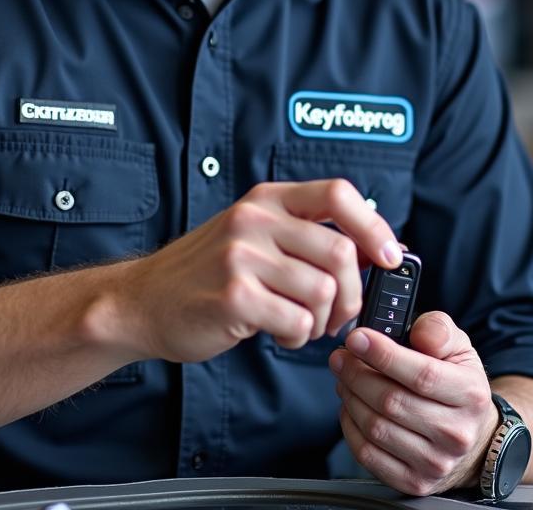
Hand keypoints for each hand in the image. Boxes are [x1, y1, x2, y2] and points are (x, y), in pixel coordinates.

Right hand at [118, 180, 401, 363]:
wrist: (143, 301)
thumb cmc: (207, 273)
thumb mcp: (253, 234)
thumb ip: (305, 234)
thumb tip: (380, 248)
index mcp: (266, 199)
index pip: (338, 194)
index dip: (374, 226)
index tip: (389, 257)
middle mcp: (255, 219)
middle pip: (340, 252)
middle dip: (352, 294)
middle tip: (338, 314)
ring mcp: (242, 257)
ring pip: (323, 292)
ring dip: (322, 321)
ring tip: (298, 323)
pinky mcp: (234, 297)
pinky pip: (298, 323)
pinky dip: (298, 338)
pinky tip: (277, 333)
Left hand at [329, 312, 497, 496]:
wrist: (472, 436)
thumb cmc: (456, 383)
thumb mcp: (457, 346)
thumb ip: (439, 330)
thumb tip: (420, 334)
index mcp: (470, 395)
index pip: (421, 375)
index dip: (383, 355)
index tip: (356, 338)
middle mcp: (456, 433)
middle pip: (391, 401)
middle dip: (356, 373)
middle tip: (341, 357)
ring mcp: (435, 463)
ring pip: (376, 427)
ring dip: (350, 397)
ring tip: (344, 378)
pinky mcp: (414, 482)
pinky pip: (368, 454)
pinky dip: (350, 426)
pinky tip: (350, 406)